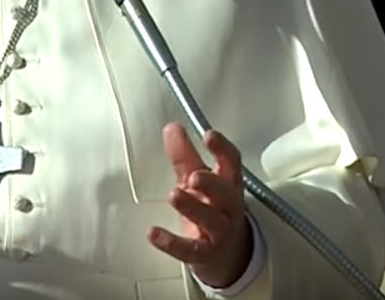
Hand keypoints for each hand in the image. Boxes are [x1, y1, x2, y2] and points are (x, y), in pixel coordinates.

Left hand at [146, 122, 251, 288]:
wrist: (225, 256)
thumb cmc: (213, 210)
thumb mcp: (199, 181)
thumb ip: (184, 156)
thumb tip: (171, 128)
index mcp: (228, 185)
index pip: (232, 164)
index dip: (222, 149)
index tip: (209, 135)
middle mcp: (228, 208)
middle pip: (227, 194)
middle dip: (212, 183)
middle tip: (194, 176)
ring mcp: (219, 233)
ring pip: (211, 221)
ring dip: (193, 207)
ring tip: (174, 195)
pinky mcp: (204, 254)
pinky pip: (189, 250)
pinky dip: (171, 243)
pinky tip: (152, 233)